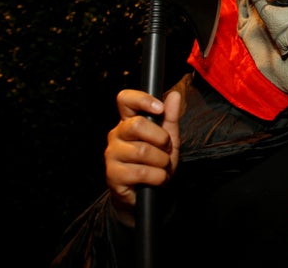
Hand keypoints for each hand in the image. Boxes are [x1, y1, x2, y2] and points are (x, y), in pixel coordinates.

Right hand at [104, 89, 181, 225]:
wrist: (151, 193)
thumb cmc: (157, 161)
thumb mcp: (169, 138)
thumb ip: (171, 117)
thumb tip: (174, 94)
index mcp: (128, 121)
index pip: (125, 99)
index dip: (142, 99)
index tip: (159, 108)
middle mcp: (116, 135)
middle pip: (137, 125)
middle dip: (161, 139)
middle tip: (165, 149)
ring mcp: (112, 155)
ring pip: (142, 151)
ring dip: (162, 161)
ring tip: (162, 166)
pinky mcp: (113, 175)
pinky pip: (141, 172)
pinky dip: (158, 177)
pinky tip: (158, 179)